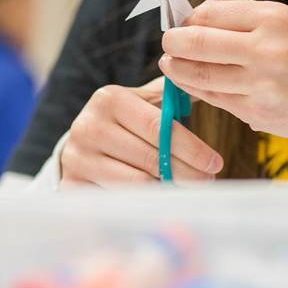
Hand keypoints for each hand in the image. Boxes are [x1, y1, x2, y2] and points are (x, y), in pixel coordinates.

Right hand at [61, 76, 222, 185]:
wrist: (82, 146)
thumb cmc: (125, 123)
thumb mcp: (143, 102)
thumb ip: (170, 95)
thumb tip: (204, 83)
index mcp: (109, 98)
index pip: (159, 127)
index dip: (191, 148)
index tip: (215, 163)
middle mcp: (88, 126)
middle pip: (151, 158)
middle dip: (187, 172)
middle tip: (208, 181)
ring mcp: (77, 158)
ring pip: (137, 184)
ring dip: (170, 189)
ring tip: (188, 189)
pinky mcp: (71, 186)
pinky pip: (120, 201)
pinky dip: (146, 203)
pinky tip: (162, 199)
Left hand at [159, 0, 287, 153]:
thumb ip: (245, 11)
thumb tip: (198, 9)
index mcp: (276, 18)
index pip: (210, 12)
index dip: (188, 19)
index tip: (182, 24)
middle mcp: (267, 49)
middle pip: (197, 42)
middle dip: (172, 43)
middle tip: (167, 44)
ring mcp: (262, 84)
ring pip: (199, 75)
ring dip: (176, 69)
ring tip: (170, 65)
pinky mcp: (258, 112)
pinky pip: (214, 99)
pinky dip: (196, 90)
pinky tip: (191, 83)